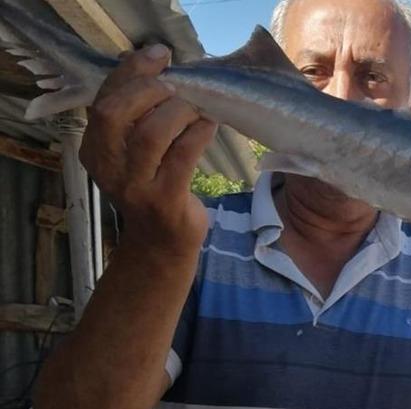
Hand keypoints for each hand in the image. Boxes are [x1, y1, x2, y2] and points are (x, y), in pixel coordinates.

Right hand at [80, 44, 217, 254]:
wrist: (160, 243)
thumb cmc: (151, 187)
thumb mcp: (132, 152)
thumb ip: (137, 116)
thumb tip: (157, 67)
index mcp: (94, 148)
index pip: (103, 99)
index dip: (130, 72)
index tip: (158, 55)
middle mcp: (107, 167)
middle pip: (116, 113)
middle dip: (150, 89)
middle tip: (177, 88)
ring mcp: (134, 186)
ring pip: (151, 133)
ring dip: (179, 111)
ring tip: (197, 109)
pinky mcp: (164, 200)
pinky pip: (182, 155)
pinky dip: (199, 133)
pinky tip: (208, 124)